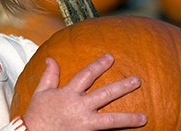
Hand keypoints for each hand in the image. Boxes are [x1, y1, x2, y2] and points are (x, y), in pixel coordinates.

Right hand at [21, 53, 145, 130]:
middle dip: (122, 87)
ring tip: (144, 117)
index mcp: (68, 93)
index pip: (87, 75)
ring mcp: (84, 123)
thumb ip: (49, 75)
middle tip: (137, 80)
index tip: (111, 57)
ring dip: (128, 118)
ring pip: (110, 120)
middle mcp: (79, 107)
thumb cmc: (36, 115)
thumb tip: (51, 58)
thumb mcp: (41, 92)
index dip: (99, 65)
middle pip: (105, 94)